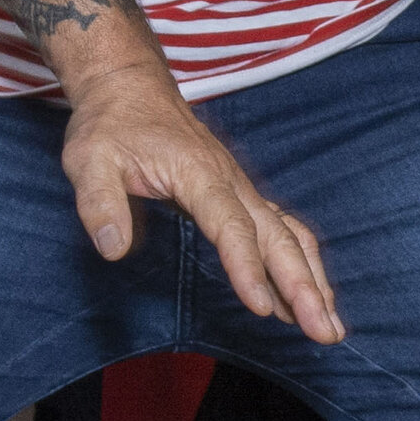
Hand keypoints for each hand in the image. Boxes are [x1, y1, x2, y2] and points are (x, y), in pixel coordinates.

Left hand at [58, 66, 344, 347]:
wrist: (130, 89)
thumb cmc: (110, 125)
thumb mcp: (88, 159)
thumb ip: (100, 203)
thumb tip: (114, 249)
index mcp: (198, 173)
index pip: (231, 226)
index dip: (248, 267)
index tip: (262, 307)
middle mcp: (230, 181)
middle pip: (277, 237)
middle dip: (304, 286)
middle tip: (326, 331)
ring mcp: (240, 188)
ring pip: (289, 235)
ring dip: (313, 279)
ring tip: (330, 326)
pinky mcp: (239, 195)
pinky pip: (281, 230)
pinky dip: (300, 263)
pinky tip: (308, 296)